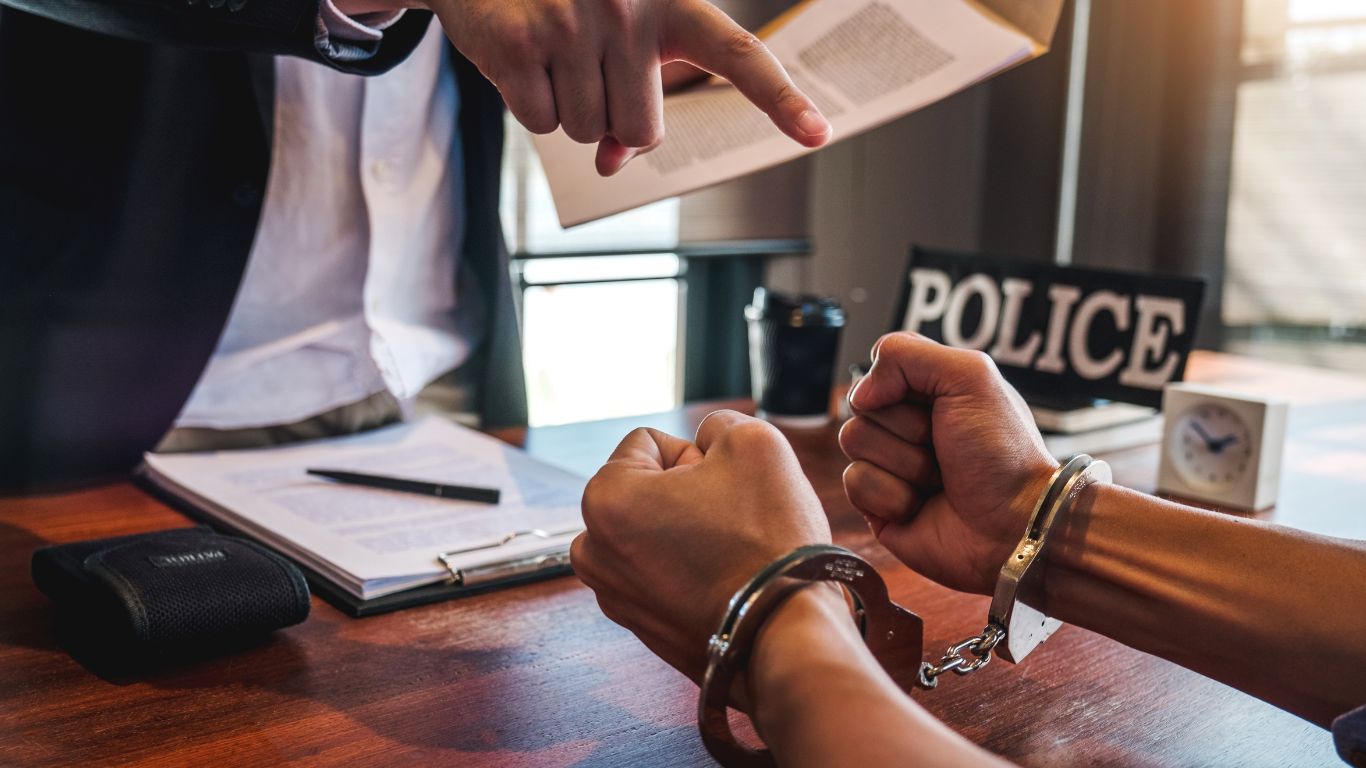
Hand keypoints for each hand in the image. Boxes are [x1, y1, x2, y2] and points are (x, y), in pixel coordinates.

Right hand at [425, 0, 831, 174]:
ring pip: (591, 133)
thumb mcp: (613, 39)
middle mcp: (627, 5)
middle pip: (643, 128)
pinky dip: (530, 106)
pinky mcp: (520, 43)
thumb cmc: (563, 6)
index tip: (818, 133)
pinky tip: (522, 59)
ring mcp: (572, 23)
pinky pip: (542, 124)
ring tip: (552, 56)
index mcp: (670, 0)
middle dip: (611, 120)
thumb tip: (615, 163)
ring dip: (568, 111)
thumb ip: (629, 99)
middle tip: (585, 70)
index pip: (738, 54)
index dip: (780, 98)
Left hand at [572, 410, 831, 682]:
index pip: (650, 443)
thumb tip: (706, 440)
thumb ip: (719, 424)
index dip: (697, 456)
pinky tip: (726, 583)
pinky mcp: (640, 627)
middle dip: (687, 495)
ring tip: (728, 554)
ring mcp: (614, 595)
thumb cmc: (768, 537)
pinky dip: (690, 572)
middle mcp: (592, 550)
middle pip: (647, 490)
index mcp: (603, 498)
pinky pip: (665, 575)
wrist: (787, 634)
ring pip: (656, 532)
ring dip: (687, 532)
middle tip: (731, 521)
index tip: (725, 490)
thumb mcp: (754, 442)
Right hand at [840, 333, 1057, 594]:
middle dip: (907, 428)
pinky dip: (892, 495)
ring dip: (904, 463)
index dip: (900, 384)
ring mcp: (889, 464)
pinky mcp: (877, 503)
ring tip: (939, 479)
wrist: (1013, 525)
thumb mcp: (971, 377)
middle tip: (944, 447)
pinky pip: (854, 483)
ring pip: (854, 441)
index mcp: (930, 391)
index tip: (939, 404)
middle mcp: (906, 424)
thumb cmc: (1003, 453)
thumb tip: (860, 393)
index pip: (881, 366)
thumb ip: (907, 354)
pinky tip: (921, 505)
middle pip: (861, 405)